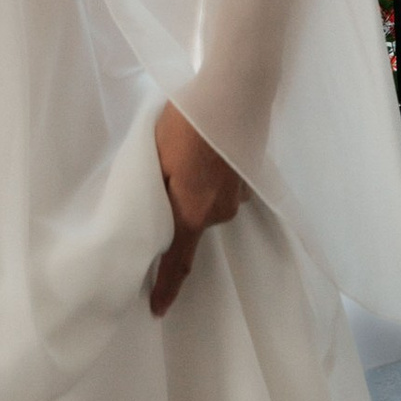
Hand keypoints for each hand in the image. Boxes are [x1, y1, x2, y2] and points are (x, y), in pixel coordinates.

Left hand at [149, 100, 245, 316]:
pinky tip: (207, 150)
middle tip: (162, 175)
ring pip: (207, 204)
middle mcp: (220, 212)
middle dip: (175, 210)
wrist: (235, 90)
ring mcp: (239, 195)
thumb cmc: (188, 122)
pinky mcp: (250, 178)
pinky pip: (224, 188)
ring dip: (194, 189)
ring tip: (186, 155)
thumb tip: (149, 217)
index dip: (166, 288)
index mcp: (192, 212)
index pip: (177, 262)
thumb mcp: (155, 156)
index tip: (157, 310)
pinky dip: (212, 177)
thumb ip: (153, 194)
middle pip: (190, 224)